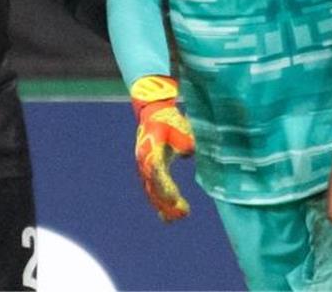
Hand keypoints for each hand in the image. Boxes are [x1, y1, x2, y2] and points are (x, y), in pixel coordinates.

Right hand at [131, 75, 194, 220]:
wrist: (154, 114)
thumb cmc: (168, 120)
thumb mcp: (178, 126)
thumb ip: (183, 140)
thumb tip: (187, 152)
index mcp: (150, 151)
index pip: (157, 173)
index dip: (165, 187)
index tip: (176, 199)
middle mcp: (144, 163)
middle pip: (154, 187)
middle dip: (167, 202)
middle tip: (183, 213)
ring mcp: (144, 169)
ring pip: (152, 192)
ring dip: (164, 206)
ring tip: (178, 218)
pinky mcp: (148, 172)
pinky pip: (153, 191)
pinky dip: (160, 203)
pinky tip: (169, 217)